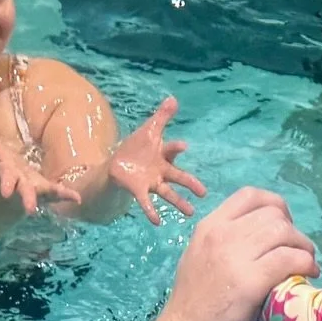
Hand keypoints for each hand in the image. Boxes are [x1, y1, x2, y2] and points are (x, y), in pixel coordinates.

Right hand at [0, 127, 81, 214]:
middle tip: (30, 211)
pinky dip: (67, 195)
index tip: (6, 193)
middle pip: (25, 192)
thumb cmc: (7, 167)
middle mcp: (23, 185)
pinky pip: (58, 192)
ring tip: (72, 197)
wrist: (16, 186)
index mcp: (10, 175)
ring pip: (45, 194)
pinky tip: (78, 198)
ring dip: (56, 195)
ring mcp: (37, 189)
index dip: (7, 185)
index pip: (7, 180)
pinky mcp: (48, 190)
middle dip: (27, 199)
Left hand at [108, 97, 207, 224]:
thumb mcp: (148, 131)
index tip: (183, 146)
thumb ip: (161, 117)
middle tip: (203, 192)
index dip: (176, 148)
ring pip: (168, 194)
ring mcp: (152, 183)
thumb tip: (173, 98)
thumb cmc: (137, 147)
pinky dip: (151, 212)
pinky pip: (147, 203)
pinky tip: (157, 221)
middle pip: (178, 177)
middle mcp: (162, 171)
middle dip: (190, 184)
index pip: (171, 150)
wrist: (118, 164)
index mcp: (164, 155)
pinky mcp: (140, 191)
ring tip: (190, 213)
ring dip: (179, 203)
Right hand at [157, 188, 317, 320]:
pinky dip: (306, 264)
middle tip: (299, 252)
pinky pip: (290, 259)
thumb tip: (263, 241)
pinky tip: (308, 275)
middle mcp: (221, 234)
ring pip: (285, 233)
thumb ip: (226, 243)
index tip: (284, 226)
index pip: (250, 195)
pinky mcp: (251, 281)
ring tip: (307, 264)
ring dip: (304, 247)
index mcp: (209, 227)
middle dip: (294, 231)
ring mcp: (235, 256)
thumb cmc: (194, 304)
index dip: (275, 206)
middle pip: (273, 214)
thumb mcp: (201, 259)